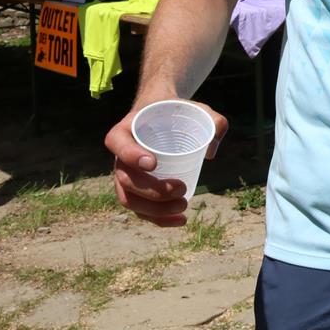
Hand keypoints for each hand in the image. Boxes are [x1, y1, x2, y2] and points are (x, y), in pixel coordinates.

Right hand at [104, 100, 227, 226]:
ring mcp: (125, 176)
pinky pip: (140, 211)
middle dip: (152, 190)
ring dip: (155, 210)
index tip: (153, 163)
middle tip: (181, 189)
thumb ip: (212, 120)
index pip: (117, 143)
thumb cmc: (177, 114)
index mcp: (126, 130)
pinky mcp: (135, 192)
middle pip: (126, 179)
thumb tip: (211, 151)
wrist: (163, 120)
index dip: (130, 155)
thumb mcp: (195, 109)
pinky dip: (158, 219)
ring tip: (183, 205)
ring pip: (129, 200)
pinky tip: (180, 220)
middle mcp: (119, 156)